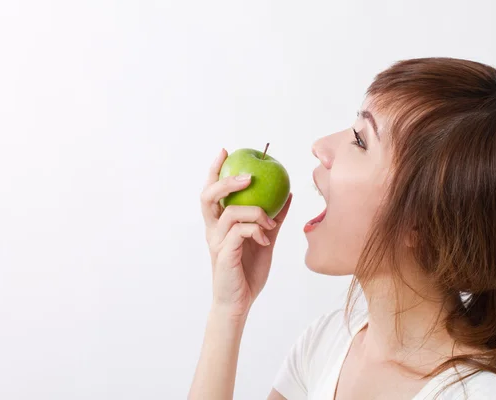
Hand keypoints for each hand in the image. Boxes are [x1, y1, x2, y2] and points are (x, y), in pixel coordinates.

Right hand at [200, 148, 291, 318]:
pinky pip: (239, 232)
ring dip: (255, 212)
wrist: (240, 302)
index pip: (212, 191)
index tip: (225, 151)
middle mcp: (213, 230)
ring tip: (270, 222)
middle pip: (208, 196)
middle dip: (227, 181)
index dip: (215, 169)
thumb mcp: (266, 239)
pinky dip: (256, 230)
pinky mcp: (224, 254)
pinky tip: (266, 240)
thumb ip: (274, 218)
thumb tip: (288, 194)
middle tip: (249, 177)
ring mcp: (216, 242)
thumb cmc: (248, 270)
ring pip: (230, 212)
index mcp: (219, 223)